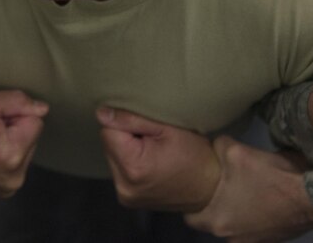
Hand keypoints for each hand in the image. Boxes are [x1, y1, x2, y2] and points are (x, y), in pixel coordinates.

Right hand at [0, 90, 47, 196]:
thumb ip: (17, 101)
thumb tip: (43, 108)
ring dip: (9, 140)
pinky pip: (13, 164)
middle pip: (31, 137)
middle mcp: (15, 177)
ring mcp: (8, 188)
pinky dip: (2, 154)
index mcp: (12, 155)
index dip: (14, 112)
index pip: (35, 121)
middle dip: (13, 127)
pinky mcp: (1, 192)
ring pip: (24, 149)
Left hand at [97, 107, 219, 212]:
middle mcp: (123, 186)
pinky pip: (118, 170)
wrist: (210, 188)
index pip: (108, 130)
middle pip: (108, 144)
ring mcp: (124, 195)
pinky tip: (149, 163)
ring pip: (112, 156)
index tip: (148, 128)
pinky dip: (130, 162)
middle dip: (126, 137)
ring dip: (126, 149)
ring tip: (153, 151)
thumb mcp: (167, 129)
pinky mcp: (127, 199)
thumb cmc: (194, 155)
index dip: (127, 124)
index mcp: (133, 167)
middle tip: (153, 140)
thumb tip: (101, 113)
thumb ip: (131, 119)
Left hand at [185, 136, 312, 241]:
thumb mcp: (236, 151)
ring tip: (240, 187)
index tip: (196, 185)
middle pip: (212, 220)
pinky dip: (253, 214)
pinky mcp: (271, 239)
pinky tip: (259, 196)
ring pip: (233, 223)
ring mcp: (252, 242)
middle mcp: (231, 237)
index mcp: (216, 222)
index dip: (191, 199)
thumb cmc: (270, 177)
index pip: (189, 217)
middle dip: (213, 203)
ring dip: (234, 209)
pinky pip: (252, 226)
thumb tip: (214, 145)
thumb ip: (217, 148)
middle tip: (217, 182)